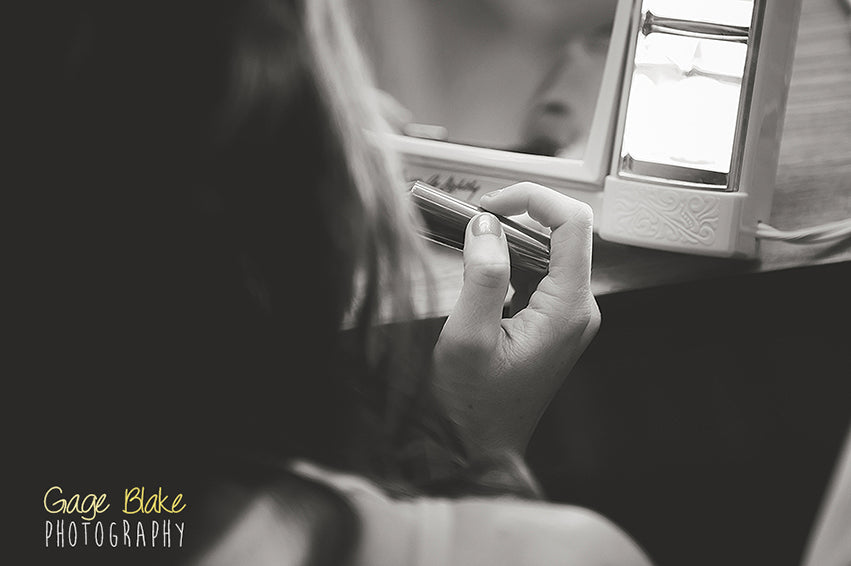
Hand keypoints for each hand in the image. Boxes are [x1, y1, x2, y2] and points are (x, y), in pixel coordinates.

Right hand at [432, 182, 599, 459]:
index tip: (489, 205)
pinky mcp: (552, 323)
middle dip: (519, 216)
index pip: (573, 224)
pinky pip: (539, 275)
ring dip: (512, 239)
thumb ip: (482, 275)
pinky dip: (511, 261)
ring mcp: (568, 317)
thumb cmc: (472, 404)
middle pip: (564, 233)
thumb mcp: (468, 337)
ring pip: (550, 252)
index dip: (533, 199)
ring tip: (471, 241)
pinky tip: (481, 269)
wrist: (479, 446)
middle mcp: (578, 309)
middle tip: (473, 220)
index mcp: (568, 310)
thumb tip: (486, 225)